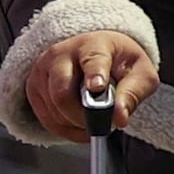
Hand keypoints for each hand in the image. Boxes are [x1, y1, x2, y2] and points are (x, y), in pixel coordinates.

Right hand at [28, 30, 155, 137]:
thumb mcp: (140, 74)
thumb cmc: (120, 63)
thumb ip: (133, 93)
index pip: (92, 60)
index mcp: (93, 45)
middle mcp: (61, 54)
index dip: (94, 76)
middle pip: (63, 93)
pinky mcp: (33, 87)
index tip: (98, 88)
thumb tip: (119, 117)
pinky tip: (80, 125)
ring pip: (53, 110)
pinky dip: (65, 129)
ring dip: (76, 124)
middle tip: (104, 124)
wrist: (99, 53)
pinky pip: (45, 119)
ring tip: (95, 119)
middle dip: (85, 116)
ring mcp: (42, 70)